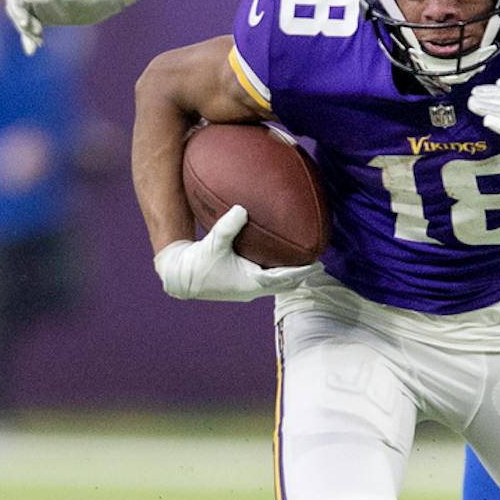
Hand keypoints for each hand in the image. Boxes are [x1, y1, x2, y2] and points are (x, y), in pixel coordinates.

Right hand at [153, 205, 320, 301]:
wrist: (179, 277)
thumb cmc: (196, 262)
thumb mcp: (213, 242)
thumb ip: (227, 226)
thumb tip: (241, 209)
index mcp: (250, 282)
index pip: (283, 279)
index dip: (301, 272)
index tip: (318, 265)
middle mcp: (252, 289)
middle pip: (285, 284)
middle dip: (302, 275)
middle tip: (320, 264)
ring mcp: (247, 290)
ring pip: (277, 284)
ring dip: (291, 276)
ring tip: (306, 265)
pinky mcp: (242, 286)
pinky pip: (266, 280)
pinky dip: (278, 274)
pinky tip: (281, 262)